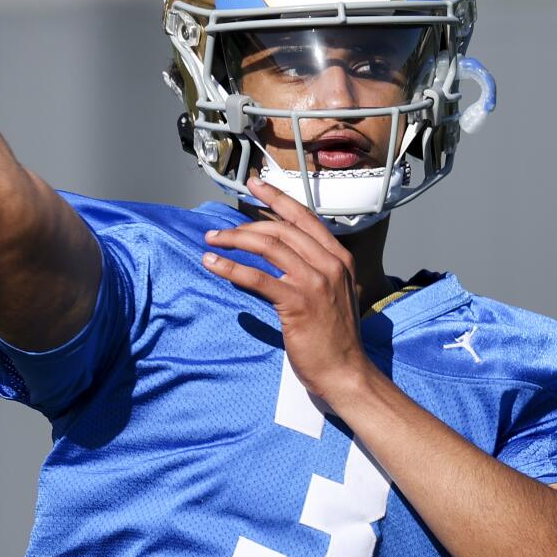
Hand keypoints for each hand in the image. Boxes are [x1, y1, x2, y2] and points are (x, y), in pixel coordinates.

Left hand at [202, 176, 376, 405]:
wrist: (345, 371)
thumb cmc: (334, 338)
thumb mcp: (331, 294)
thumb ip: (310, 271)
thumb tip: (271, 256)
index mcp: (339, 258)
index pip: (304, 218)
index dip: (277, 198)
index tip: (255, 184)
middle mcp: (330, 264)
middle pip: (281, 229)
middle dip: (245, 225)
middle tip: (218, 230)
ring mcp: (315, 282)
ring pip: (269, 246)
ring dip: (234, 240)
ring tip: (211, 242)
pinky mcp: (298, 303)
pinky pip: (258, 277)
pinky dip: (231, 268)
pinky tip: (213, 264)